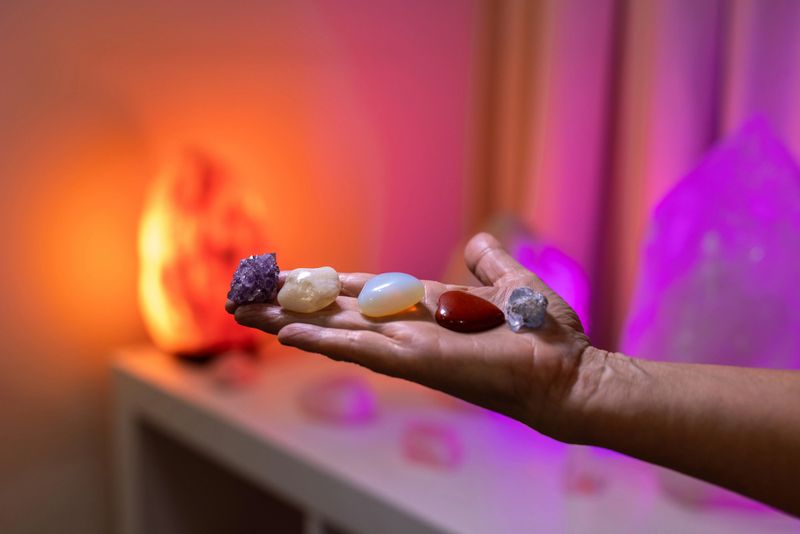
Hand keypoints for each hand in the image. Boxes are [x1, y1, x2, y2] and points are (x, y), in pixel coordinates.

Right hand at [228, 233, 595, 440]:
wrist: (565, 372)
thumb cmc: (544, 335)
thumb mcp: (513, 284)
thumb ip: (490, 265)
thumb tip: (478, 243)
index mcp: (425, 309)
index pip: (363, 295)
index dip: (325, 285)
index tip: (289, 277)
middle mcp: (407, 328)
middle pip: (336, 313)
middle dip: (290, 306)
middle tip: (244, 298)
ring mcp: (407, 346)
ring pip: (336, 330)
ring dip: (290, 322)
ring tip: (246, 313)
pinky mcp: (415, 361)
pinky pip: (359, 348)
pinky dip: (321, 339)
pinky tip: (286, 332)